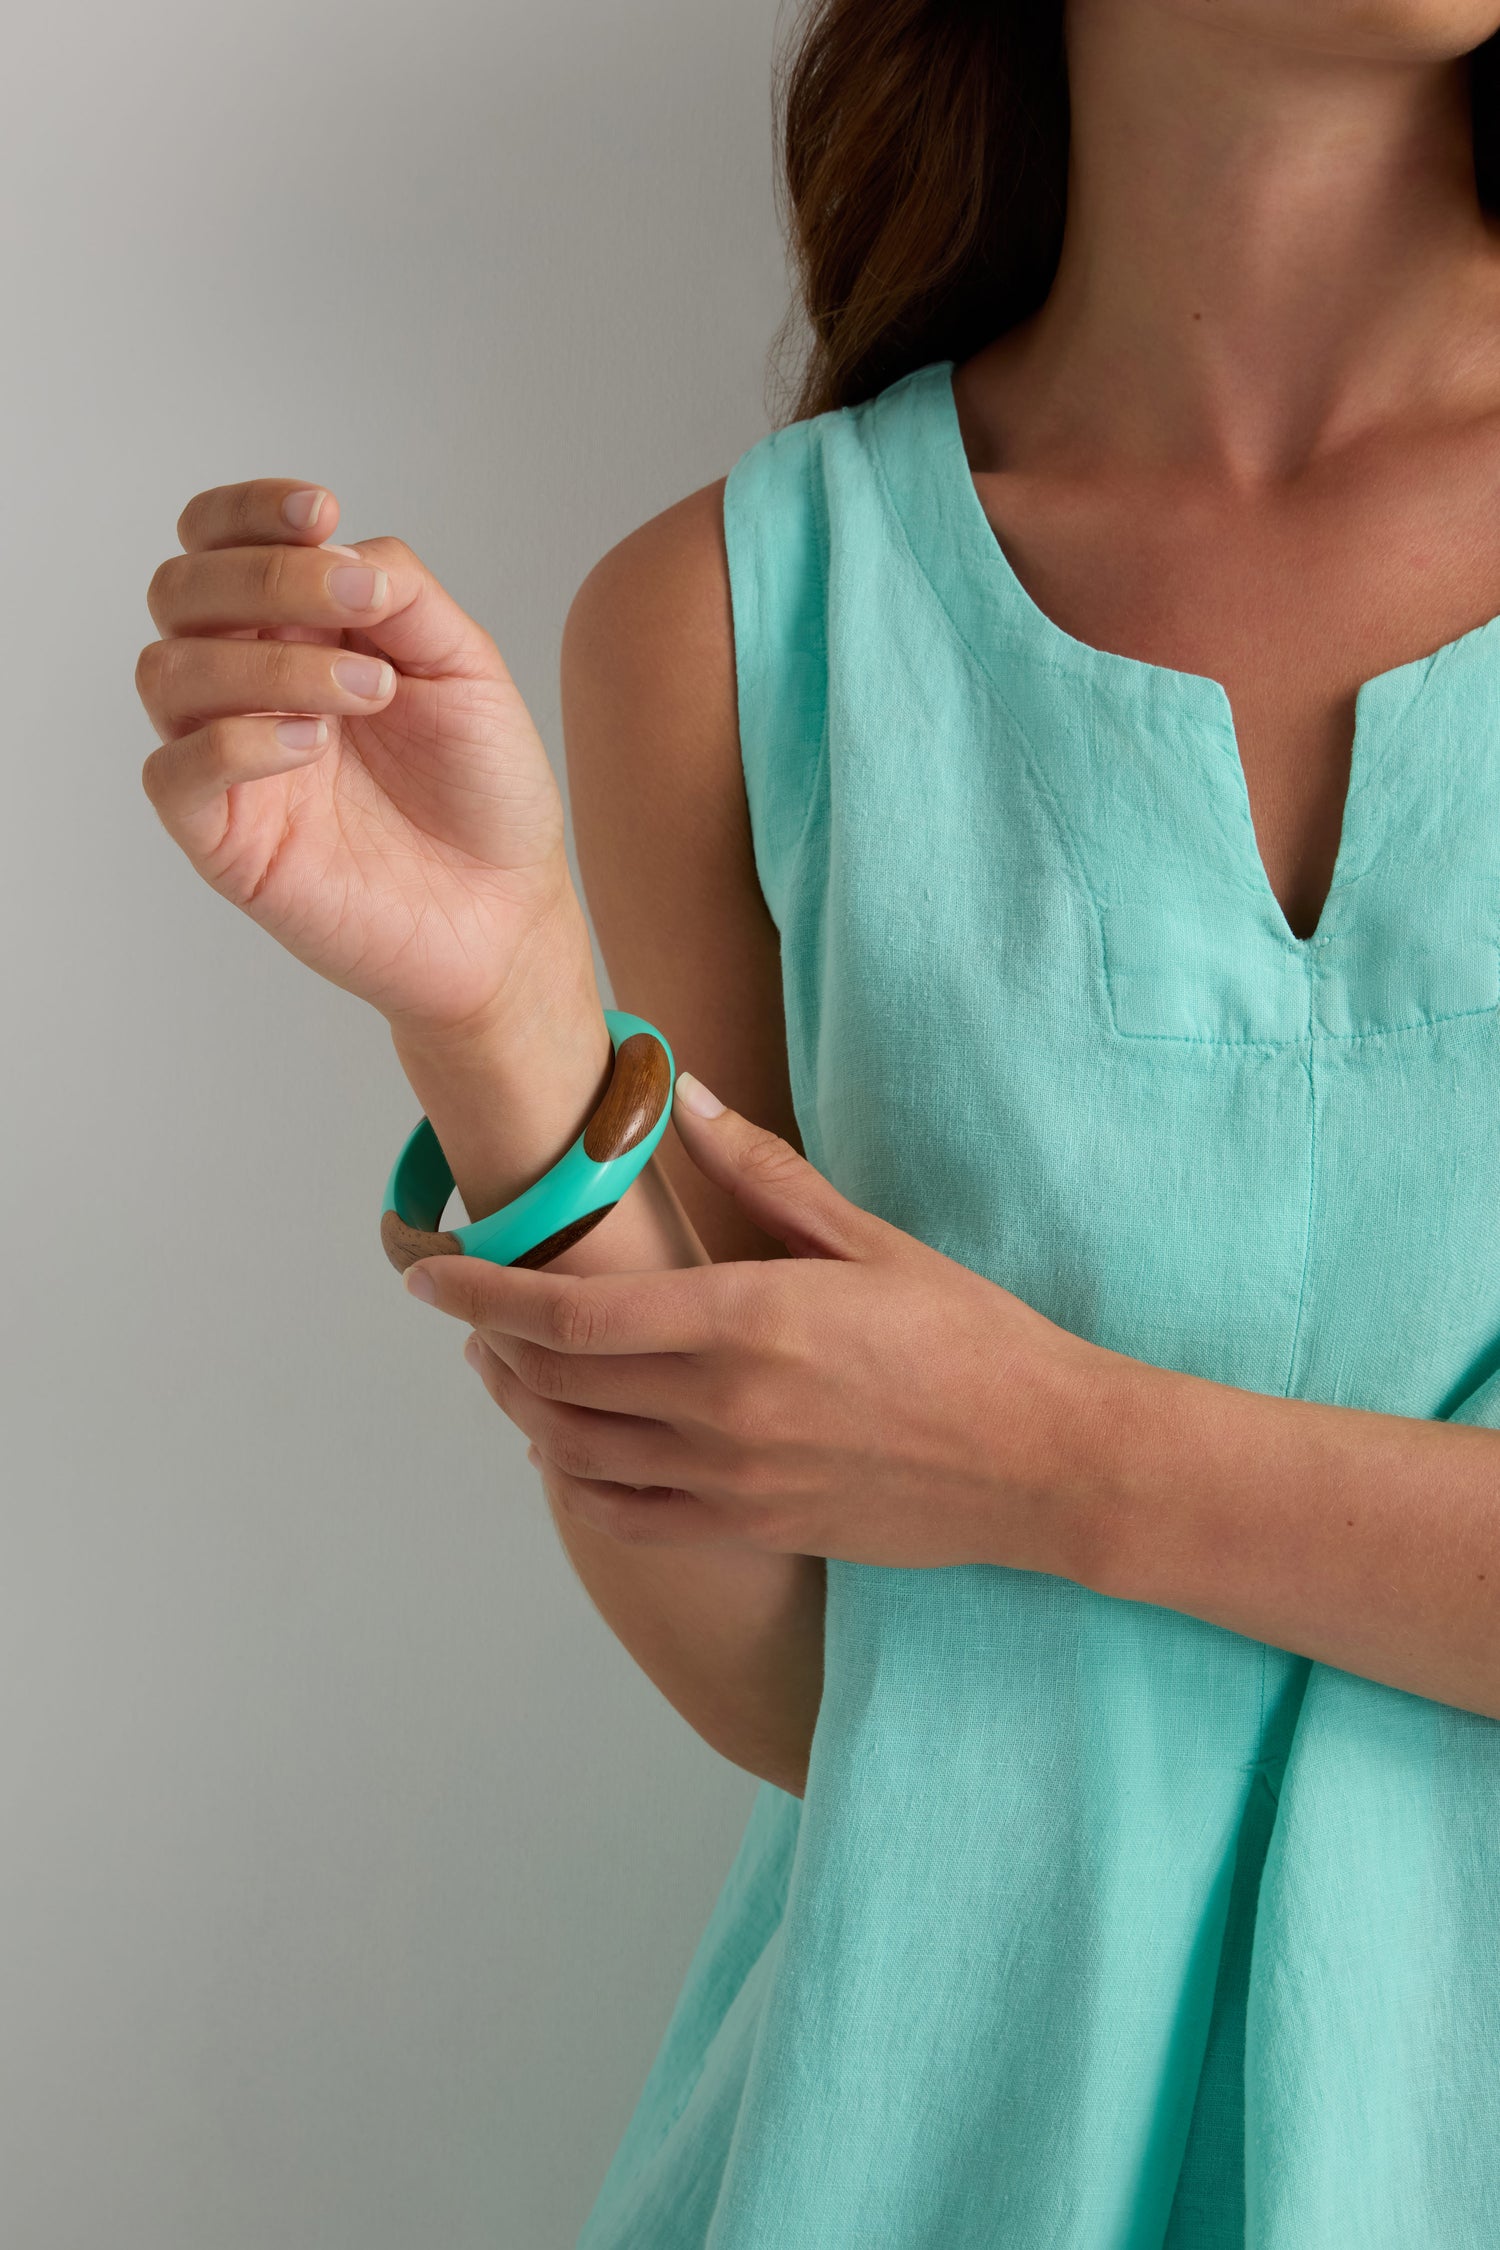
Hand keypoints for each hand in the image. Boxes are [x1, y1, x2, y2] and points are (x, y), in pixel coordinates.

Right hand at [136, 478, 580, 1042]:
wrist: (507, 911)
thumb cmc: (484, 792)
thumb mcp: (466, 667)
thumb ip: (403, 595)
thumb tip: (336, 547)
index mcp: (297, 631)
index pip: (220, 543)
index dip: (247, 511)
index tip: (321, 510)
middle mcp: (249, 686)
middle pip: (181, 591)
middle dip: (266, 576)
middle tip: (363, 606)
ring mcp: (232, 764)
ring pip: (167, 672)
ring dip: (267, 661)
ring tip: (370, 692)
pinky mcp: (227, 839)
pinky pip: (176, 773)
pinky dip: (238, 741)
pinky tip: (314, 745)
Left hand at [402, 1075, 1107, 1579]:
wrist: (1043, 1459)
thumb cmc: (969, 1338)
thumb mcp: (869, 1239)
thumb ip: (762, 1173)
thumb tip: (683, 1097)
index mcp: (746, 1321)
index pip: (572, 1314)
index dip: (484, 1293)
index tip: (430, 1273)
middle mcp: (723, 1408)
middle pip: (556, 1385)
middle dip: (492, 1345)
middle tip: (469, 1312)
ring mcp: (733, 1480)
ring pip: (577, 1453)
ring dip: (521, 1410)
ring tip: (507, 1370)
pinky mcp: (752, 1528)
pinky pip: (626, 1517)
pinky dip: (574, 1482)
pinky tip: (567, 1451)